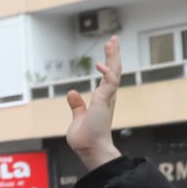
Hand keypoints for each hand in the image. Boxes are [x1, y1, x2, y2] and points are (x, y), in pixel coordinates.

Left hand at [65, 35, 123, 172]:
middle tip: (114, 39)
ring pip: (115, 72)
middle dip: (114, 54)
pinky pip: (109, 82)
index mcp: (103, 99)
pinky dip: (107, 72)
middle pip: (114, 70)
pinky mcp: (105, 102)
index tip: (108, 51)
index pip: (108, 76)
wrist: (90, 148)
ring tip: (112, 41)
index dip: (109, 62)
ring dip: (114, 56)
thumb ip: (76, 105)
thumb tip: (72, 93)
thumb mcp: (78, 117)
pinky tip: (101, 64)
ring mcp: (107, 99)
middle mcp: (107, 97)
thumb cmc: (86, 137)